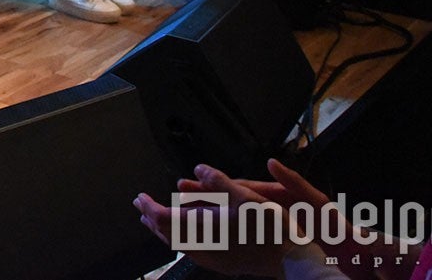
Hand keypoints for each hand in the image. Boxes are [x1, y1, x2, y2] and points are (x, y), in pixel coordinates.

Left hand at [135, 163, 297, 276]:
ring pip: (179, 244)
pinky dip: (181, 239)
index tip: (140, 197)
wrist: (291, 260)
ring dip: (165, 229)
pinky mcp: (222, 264)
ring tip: (156, 219)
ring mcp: (212, 259)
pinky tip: (186, 234)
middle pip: (168, 233)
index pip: (164, 218)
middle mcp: (203, 247)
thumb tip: (199, 168)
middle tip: (141, 206)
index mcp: (203, 229)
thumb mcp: (244, 195)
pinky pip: (192, 251)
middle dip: (152, 218)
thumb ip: (218, 181)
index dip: (149, 207)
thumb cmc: (270, 229)